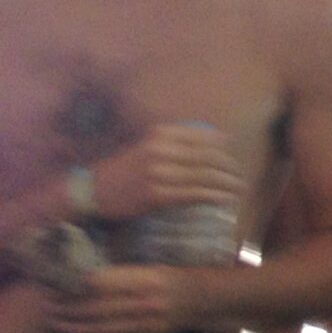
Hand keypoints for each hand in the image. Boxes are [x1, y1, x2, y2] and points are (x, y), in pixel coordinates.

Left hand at [47, 264, 202, 332]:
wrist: (203, 301)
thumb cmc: (173, 279)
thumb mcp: (150, 268)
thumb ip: (119, 276)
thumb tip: (79, 281)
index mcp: (148, 280)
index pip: (100, 285)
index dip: (72, 287)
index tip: (56, 286)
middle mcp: (148, 304)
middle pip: (95, 309)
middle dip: (66, 309)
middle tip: (48, 307)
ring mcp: (148, 326)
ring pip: (99, 330)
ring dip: (73, 327)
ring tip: (56, 322)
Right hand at [89, 123, 242, 223]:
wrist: (90, 191)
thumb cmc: (124, 169)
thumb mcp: (148, 146)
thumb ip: (176, 144)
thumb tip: (215, 143)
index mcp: (162, 134)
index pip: (206, 138)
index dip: (225, 149)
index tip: (233, 157)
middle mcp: (162, 150)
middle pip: (210, 157)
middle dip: (230, 168)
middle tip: (240, 176)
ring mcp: (160, 173)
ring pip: (206, 176)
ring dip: (228, 183)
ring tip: (238, 188)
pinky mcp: (158, 195)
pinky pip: (195, 194)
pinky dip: (215, 196)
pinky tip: (225, 199)